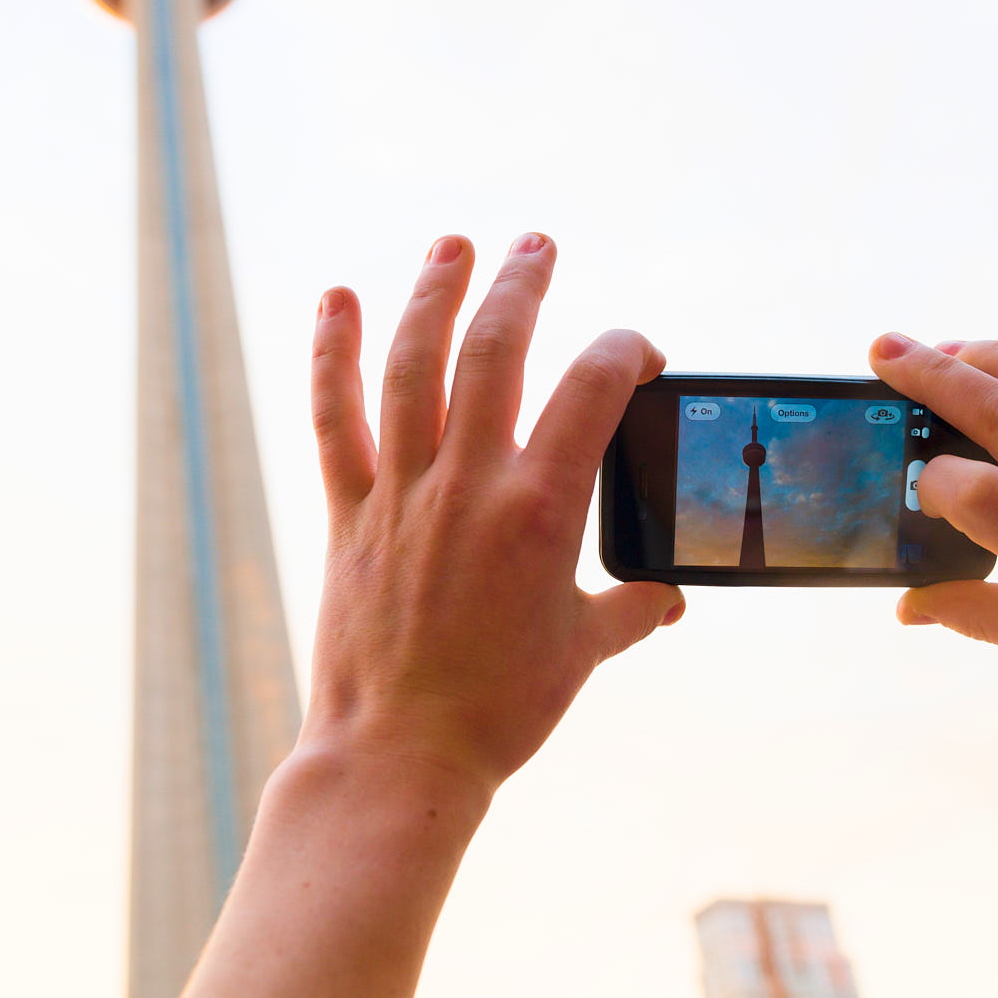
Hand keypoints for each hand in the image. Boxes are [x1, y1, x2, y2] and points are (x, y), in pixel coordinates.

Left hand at [300, 233, 683, 790]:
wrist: (400, 754)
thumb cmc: (501, 710)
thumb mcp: (584, 653)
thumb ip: (628, 609)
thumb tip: (664, 595)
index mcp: (541, 511)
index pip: (593, 391)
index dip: (623, 352)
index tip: (636, 354)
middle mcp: (469, 485)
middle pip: (496, 350)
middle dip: (521, 284)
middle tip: (537, 243)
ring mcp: (402, 493)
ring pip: (414, 364)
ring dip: (433, 293)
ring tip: (453, 244)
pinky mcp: (350, 514)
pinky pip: (334, 418)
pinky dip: (332, 354)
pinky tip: (338, 300)